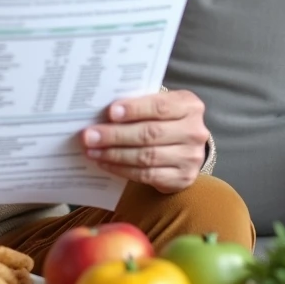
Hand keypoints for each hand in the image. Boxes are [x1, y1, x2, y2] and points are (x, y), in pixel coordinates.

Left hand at [79, 89, 209, 193]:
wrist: (184, 147)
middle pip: (150, 133)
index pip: (160, 106)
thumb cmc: (162, 120)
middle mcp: (194, 131)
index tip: (110, 112)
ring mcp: (191, 157)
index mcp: (189, 105)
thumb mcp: (157, 106)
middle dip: (116, 135)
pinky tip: (105, 163)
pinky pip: (147, 175)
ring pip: (147, 156)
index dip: (134, 109)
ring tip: (92, 151)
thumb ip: (137, 105)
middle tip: (89, 136)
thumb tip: (100, 112)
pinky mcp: (182, 178)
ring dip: (115, 154)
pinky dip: (122, 170)